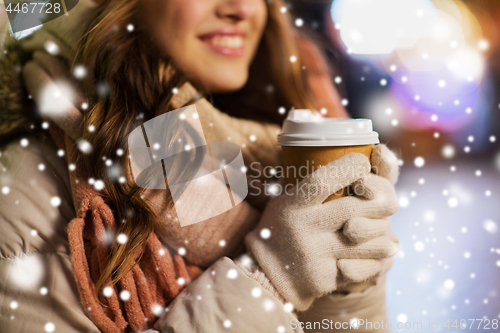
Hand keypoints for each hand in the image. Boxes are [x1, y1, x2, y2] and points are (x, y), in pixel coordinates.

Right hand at [245, 152, 398, 310]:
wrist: (268, 274)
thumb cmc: (284, 228)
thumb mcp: (285, 200)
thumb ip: (306, 179)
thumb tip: (339, 147)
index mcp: (292, 206)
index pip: (321, 182)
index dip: (347, 168)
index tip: (362, 161)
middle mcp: (303, 229)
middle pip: (354, 208)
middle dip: (379, 200)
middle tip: (385, 198)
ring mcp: (316, 256)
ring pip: (370, 239)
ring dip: (384, 230)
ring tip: (384, 226)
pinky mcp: (328, 278)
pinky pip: (369, 266)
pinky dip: (379, 257)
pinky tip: (378, 250)